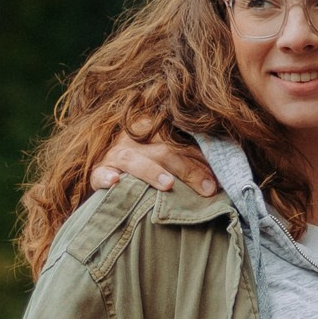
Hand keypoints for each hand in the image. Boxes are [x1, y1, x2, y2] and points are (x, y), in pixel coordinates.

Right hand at [90, 127, 219, 197]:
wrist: (110, 175)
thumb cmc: (147, 167)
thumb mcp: (166, 159)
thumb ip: (188, 162)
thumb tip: (218, 182)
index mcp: (153, 129)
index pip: (181, 143)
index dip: (201, 160)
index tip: (219, 180)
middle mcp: (134, 139)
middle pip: (164, 151)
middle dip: (188, 169)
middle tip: (208, 188)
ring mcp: (115, 155)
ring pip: (134, 160)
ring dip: (151, 171)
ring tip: (168, 184)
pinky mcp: (98, 172)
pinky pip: (100, 174)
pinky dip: (106, 177)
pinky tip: (115, 182)